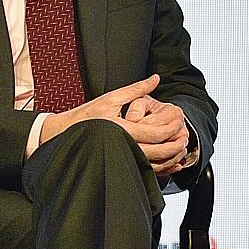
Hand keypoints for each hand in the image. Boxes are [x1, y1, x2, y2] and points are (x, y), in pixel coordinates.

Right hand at [37, 75, 189, 175]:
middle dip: (175, 146)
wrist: (62, 136)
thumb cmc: (85, 116)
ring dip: (170, 158)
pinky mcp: (120, 164)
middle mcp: (124, 146)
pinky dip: (160, 168)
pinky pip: (144, 170)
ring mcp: (122, 158)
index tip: (179, 123)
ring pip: (153, 164)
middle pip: (158, 151)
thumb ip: (136, 90)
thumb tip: (155, 78)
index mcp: (123, 129)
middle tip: (186, 138)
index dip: (171, 129)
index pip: (154, 133)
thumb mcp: (111, 98)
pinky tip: (168, 162)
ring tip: (180, 150)